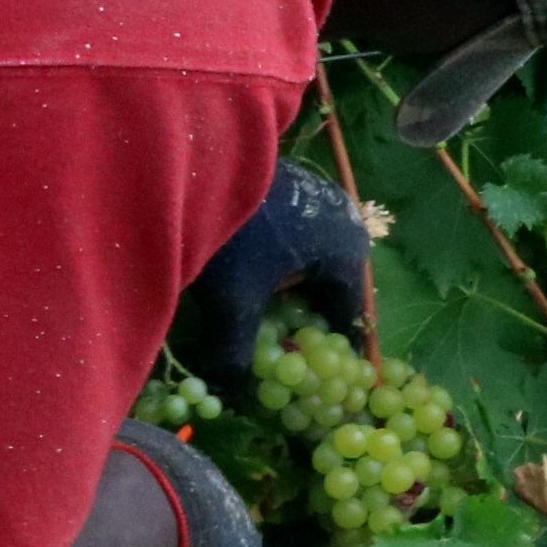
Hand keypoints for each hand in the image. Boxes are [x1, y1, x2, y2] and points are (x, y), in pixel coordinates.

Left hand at [169, 161, 370, 400]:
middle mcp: (345, 223)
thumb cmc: (232, 235)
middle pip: (329, 283)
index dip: (327, 344)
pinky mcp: (295, 183)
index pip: (348, 312)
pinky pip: (295, 232)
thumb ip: (237, 349)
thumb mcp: (232, 301)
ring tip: (258, 305)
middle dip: (305, 313)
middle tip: (278, 339)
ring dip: (289, 282)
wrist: (199, 159)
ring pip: (311, 256)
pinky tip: (248, 265)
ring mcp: (322, 198)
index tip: (308, 365)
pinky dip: (277, 255)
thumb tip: (234, 387)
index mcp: (347, 254)